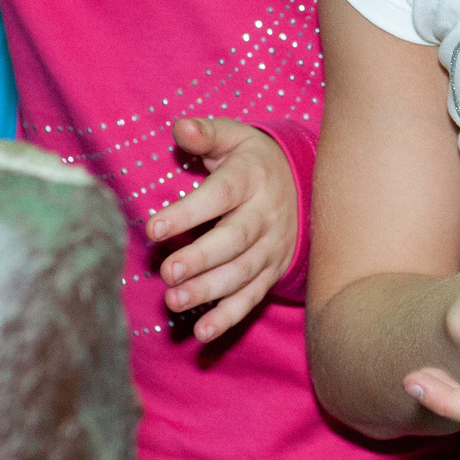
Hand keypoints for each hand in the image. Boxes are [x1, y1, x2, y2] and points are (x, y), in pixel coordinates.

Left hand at [145, 118, 297, 342]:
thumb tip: (180, 128)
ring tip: (175, 300)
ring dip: (209, 290)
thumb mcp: (233, 138)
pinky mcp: (271, 272)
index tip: (154, 227)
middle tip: (168, 273)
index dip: (189, 213)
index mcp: (253, 177)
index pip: (222, 195)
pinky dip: (228, 317)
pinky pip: (251, 298)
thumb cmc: (252, 160)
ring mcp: (271, 247)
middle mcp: (266, 215)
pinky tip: (202, 332)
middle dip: (201, 258)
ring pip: (242, 273)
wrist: (304, 184)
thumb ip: (205, 134)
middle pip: (234, 240)